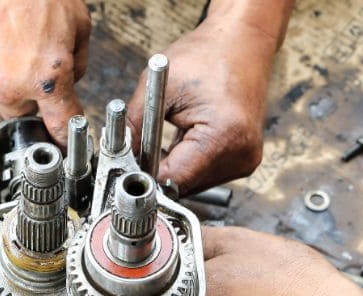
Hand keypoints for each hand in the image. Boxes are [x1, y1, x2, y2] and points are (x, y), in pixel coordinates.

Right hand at [0, 0, 89, 144]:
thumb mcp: (76, 19)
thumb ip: (77, 60)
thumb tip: (72, 80)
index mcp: (46, 77)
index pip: (59, 125)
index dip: (62, 135)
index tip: (61, 144)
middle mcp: (9, 86)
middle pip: (20, 110)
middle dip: (25, 90)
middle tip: (22, 55)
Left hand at [126, 16, 277, 194]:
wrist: (242, 42)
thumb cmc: (205, 56)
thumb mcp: (157, 86)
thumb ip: (132, 127)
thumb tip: (117, 158)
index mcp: (223, 136)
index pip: (172, 179)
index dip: (144, 174)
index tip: (126, 165)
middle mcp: (241, 155)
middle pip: (182, 186)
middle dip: (156, 171)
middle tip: (139, 149)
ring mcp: (246, 160)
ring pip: (192, 183)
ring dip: (172, 167)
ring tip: (162, 138)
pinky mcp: (244, 159)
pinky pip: (205, 174)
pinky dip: (187, 162)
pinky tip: (179, 141)